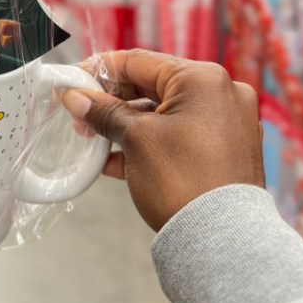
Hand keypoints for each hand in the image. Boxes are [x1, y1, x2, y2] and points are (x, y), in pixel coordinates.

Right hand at [62, 50, 264, 231]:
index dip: (100, 70)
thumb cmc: (183, 182)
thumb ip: (104, 113)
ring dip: (127, 125)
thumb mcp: (135, 140)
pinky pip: (180, 133)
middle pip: (152, 86)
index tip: (73, 80)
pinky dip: (150, 141)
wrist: (221, 241)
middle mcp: (222, 93)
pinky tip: (117, 159)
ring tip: (95, 141)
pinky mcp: (227, 149)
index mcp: (203, 79)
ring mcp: (228, 122)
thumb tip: (76, 98)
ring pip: (164, 112)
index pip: (140, 62)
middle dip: (112, 102)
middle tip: (81, 117)